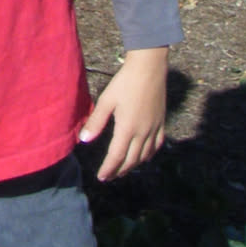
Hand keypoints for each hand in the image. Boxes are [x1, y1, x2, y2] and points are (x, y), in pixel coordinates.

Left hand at [79, 46, 167, 180]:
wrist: (149, 69)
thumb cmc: (125, 82)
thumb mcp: (106, 100)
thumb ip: (96, 122)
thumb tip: (83, 140)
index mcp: (127, 129)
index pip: (116, 157)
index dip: (108, 169)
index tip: (101, 177)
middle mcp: (142, 133)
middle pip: (131, 160)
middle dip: (119, 171)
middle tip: (110, 176)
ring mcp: (154, 129)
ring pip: (144, 156)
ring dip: (133, 165)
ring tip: (123, 169)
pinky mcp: (161, 123)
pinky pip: (157, 146)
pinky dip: (149, 155)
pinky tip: (144, 156)